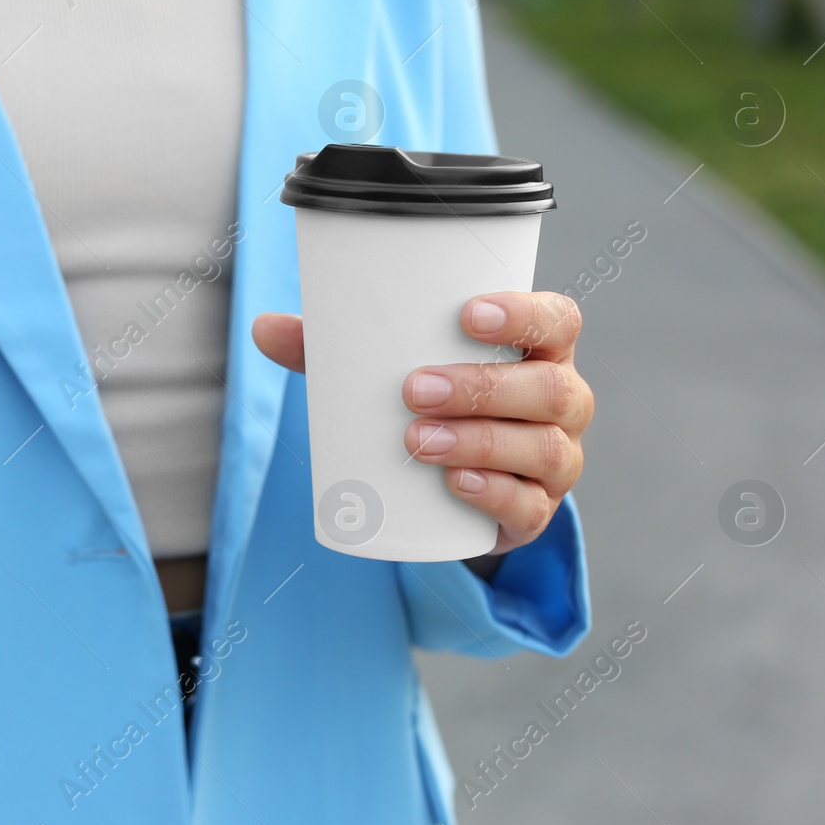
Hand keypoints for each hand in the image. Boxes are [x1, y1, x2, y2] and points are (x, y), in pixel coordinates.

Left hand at [252, 292, 592, 556]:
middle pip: (549, 388)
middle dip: (481, 387)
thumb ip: (336, 347)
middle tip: (412, 390)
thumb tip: (263, 327)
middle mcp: (562, 401)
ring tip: (417, 441)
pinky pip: (531, 507)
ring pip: (541, 448)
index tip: (467, 314)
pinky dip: (494, 494)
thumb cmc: (432, 402)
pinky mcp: (537, 511)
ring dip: (479, 442)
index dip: (525, 312)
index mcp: (539, 349)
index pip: (558, 320)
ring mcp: (557, 459)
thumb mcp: (391, 370)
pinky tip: (456, 485)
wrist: (452, 488)